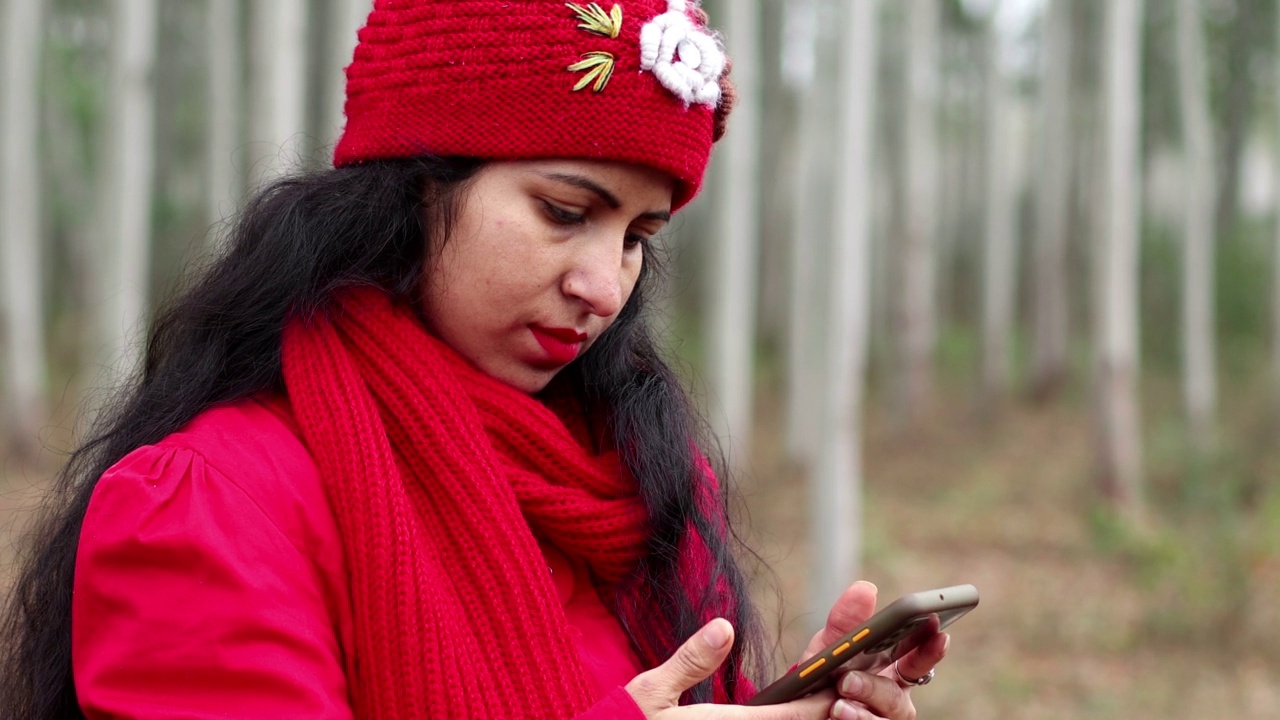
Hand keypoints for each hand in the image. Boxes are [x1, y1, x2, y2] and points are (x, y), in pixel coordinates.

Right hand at [625, 618, 837, 718]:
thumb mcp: (650, 692)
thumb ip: (690, 660)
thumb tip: (726, 626)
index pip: (790, 716)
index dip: (821, 701)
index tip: (841, 682)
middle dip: (822, 711)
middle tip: (840, 691)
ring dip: (803, 719)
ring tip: (825, 704)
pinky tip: (789, 713)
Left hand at [800, 582, 948, 719]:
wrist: (798, 706)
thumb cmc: (826, 671)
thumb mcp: (830, 644)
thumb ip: (846, 621)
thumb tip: (865, 588)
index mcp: (894, 671)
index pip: (919, 661)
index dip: (930, 650)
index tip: (936, 633)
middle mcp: (894, 700)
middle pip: (898, 699)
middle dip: (877, 689)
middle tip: (849, 679)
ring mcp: (881, 719)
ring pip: (883, 718)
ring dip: (859, 708)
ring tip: (836, 700)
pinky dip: (853, 719)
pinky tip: (836, 710)